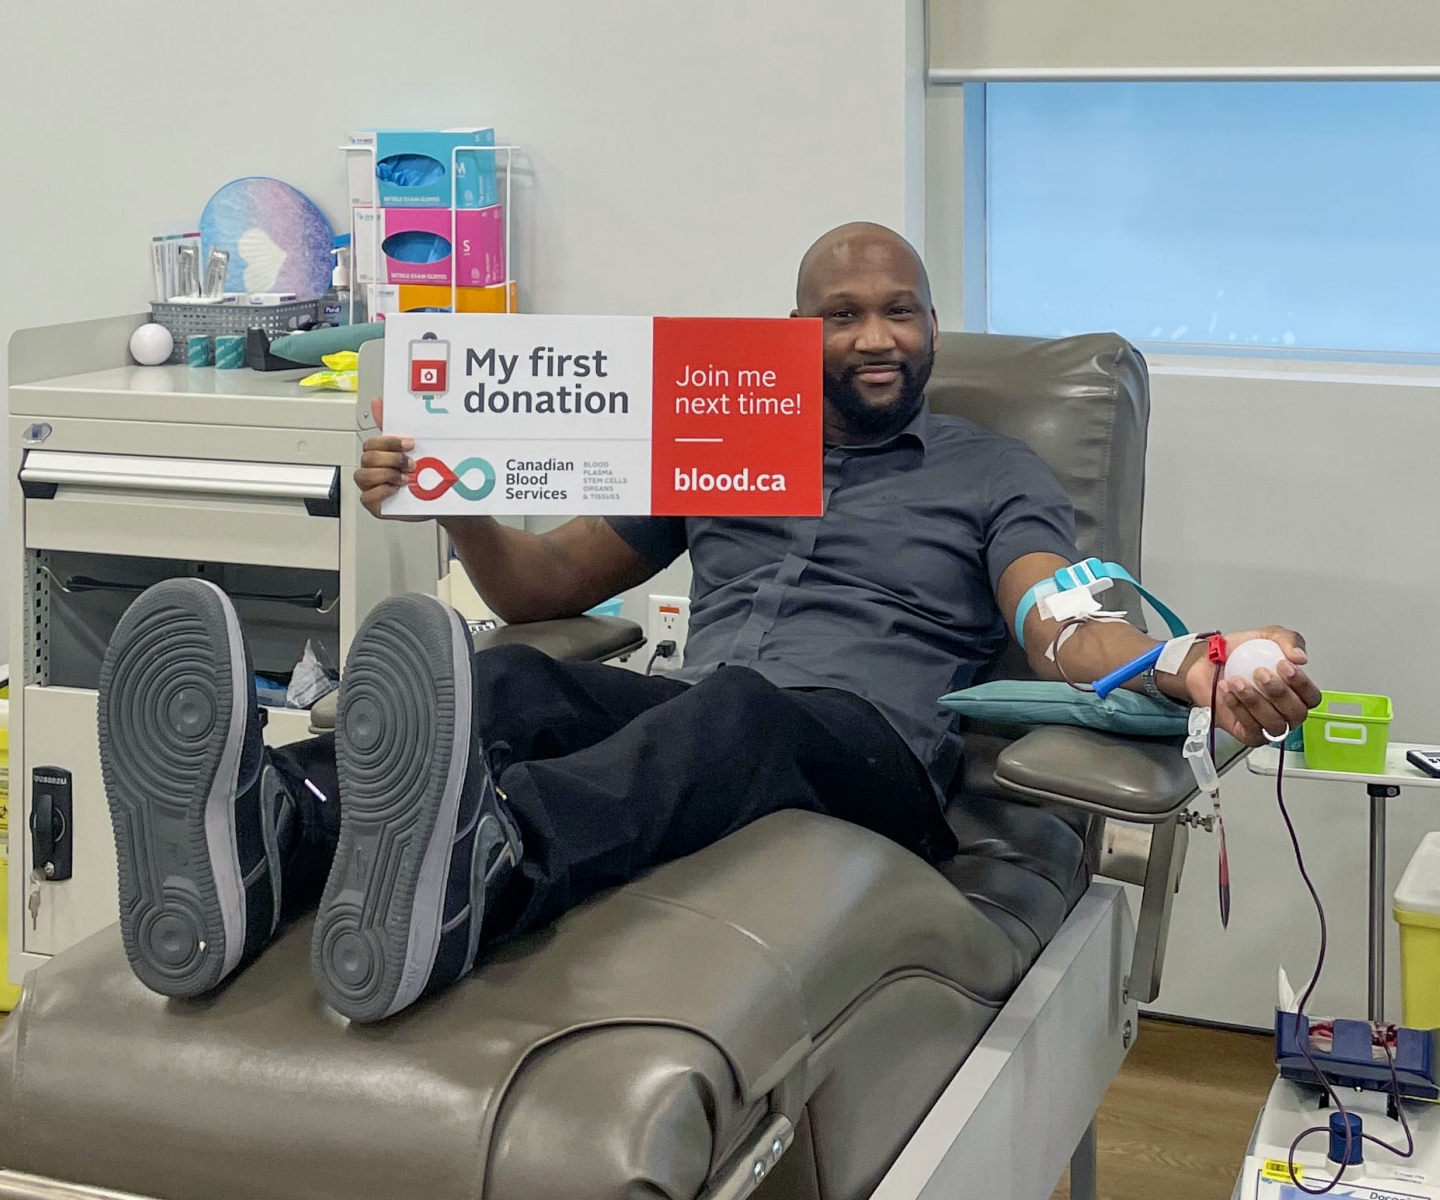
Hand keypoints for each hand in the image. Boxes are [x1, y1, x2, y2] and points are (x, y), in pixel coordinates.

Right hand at [354, 398, 428, 520]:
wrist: (437, 499)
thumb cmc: (420, 474)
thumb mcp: (411, 449)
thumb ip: (392, 427)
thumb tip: (377, 402)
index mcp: (378, 455)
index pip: (372, 443)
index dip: (390, 442)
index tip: (410, 444)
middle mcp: (371, 470)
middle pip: (368, 458)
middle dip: (392, 460)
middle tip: (411, 464)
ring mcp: (370, 487)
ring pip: (364, 475)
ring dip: (388, 475)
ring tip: (405, 479)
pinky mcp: (374, 504)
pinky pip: (367, 496)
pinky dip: (382, 492)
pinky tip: (396, 490)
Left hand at [1183, 626, 1321, 745]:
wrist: (1207, 663)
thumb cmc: (1240, 654)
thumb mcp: (1265, 636)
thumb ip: (1287, 640)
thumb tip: (1300, 657)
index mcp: (1297, 691)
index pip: (1312, 696)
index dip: (1302, 683)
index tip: (1283, 665)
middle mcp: (1286, 711)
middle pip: (1296, 713)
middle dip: (1278, 693)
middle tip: (1259, 673)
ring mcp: (1268, 725)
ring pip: (1274, 724)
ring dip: (1255, 702)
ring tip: (1237, 681)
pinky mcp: (1248, 734)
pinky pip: (1251, 729)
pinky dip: (1238, 709)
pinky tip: (1227, 691)